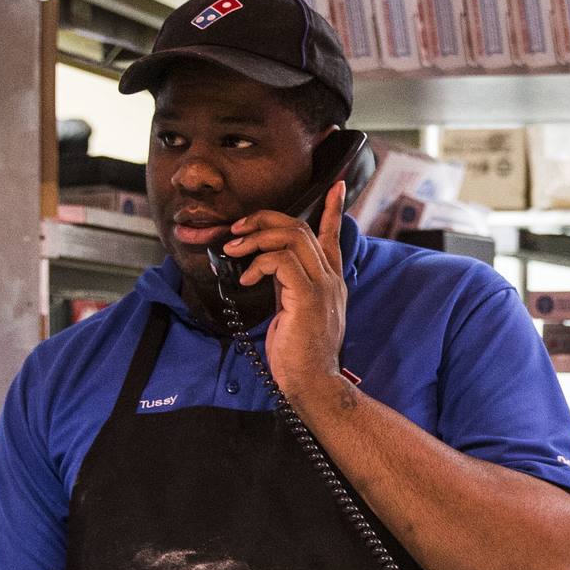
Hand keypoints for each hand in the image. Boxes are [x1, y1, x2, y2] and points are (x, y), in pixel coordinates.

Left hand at [220, 182, 347, 399]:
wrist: (313, 383)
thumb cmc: (300, 355)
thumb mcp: (295, 312)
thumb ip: (289, 286)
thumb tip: (267, 268)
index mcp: (331, 281)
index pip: (333, 235)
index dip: (332, 208)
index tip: (335, 186)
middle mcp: (331, 278)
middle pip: (302, 228)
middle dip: (266, 220)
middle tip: (239, 229)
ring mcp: (323, 286)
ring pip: (292, 238)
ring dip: (256, 238)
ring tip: (235, 251)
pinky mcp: (309, 297)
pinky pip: (281, 261)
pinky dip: (258, 263)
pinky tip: (246, 278)